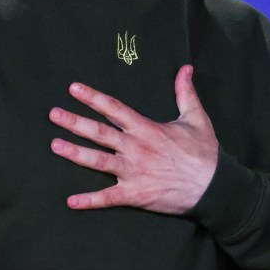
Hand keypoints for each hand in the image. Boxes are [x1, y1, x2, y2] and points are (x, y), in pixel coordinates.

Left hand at [48, 65, 217, 214]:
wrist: (216, 188)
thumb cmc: (205, 153)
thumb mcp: (196, 118)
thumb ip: (185, 92)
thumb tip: (185, 68)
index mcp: (146, 128)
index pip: (113, 108)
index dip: (92, 97)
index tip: (73, 88)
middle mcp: (135, 148)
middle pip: (98, 133)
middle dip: (74, 122)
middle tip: (52, 114)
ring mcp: (132, 172)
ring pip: (97, 161)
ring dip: (74, 153)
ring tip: (54, 145)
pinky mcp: (135, 194)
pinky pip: (108, 198)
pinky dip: (89, 200)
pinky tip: (71, 201)